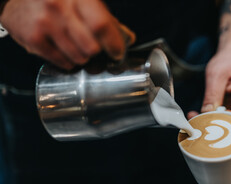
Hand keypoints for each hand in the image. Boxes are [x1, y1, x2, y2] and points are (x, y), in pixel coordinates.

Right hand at [0, 0, 135, 69]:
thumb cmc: (57, 0)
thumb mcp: (83, 1)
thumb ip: (105, 18)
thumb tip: (128, 38)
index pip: (101, 25)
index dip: (114, 43)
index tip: (118, 53)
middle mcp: (60, 6)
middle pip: (91, 47)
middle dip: (97, 53)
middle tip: (95, 50)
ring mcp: (45, 23)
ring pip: (78, 57)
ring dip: (82, 57)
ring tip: (76, 47)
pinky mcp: (33, 38)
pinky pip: (62, 62)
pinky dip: (68, 61)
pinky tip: (65, 51)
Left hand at [188, 45, 230, 127]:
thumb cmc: (229, 61)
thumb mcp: (216, 75)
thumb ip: (212, 96)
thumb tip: (205, 115)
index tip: (216, 119)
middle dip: (223, 128)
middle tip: (201, 122)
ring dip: (218, 125)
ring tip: (198, 118)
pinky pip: (229, 121)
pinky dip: (216, 121)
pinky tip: (201, 116)